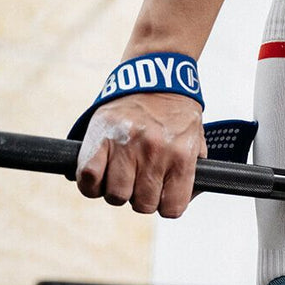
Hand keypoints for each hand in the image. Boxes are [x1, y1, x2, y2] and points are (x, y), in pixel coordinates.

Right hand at [75, 93, 205, 217]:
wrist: (156, 76)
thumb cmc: (177, 114)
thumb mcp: (196, 143)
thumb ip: (192, 175)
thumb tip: (176, 204)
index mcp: (182, 156)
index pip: (172, 208)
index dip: (165, 206)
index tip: (161, 196)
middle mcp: (155, 152)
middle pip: (142, 204)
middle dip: (141, 198)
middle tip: (140, 182)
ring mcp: (126, 145)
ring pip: (116, 195)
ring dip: (116, 191)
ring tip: (120, 176)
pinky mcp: (100, 136)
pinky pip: (88, 176)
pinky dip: (90, 184)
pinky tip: (98, 176)